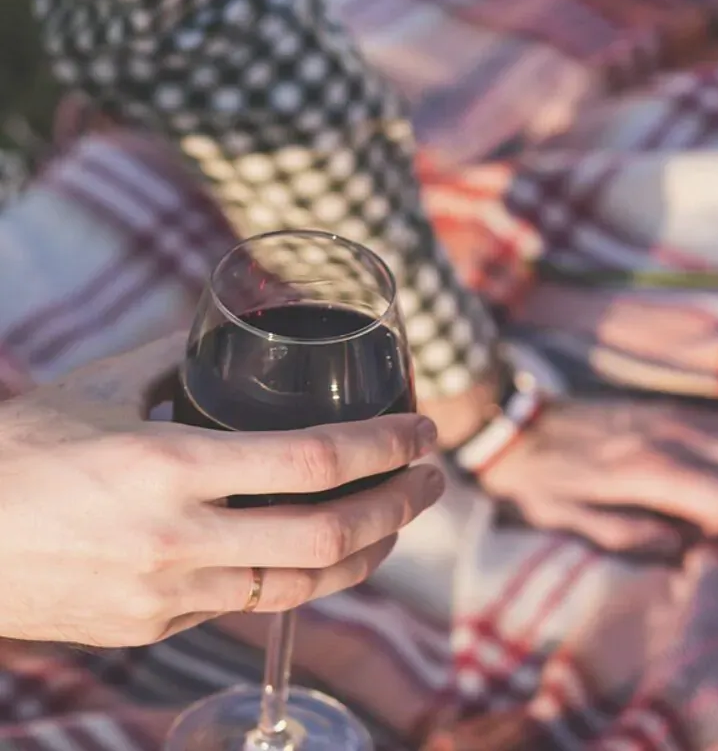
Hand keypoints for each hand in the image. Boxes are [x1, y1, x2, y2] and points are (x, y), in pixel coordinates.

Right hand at [0, 334, 445, 646]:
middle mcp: (174, 538)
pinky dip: (302, 577)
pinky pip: (250, 604)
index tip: (424, 431)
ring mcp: (165, 594)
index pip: (314, 461)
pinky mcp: (152, 628)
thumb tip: (236, 331)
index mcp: (166, 466)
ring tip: (398, 519)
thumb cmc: (16, 452)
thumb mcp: (95, 388)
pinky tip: (325, 552)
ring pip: (303, 585)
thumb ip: (174, 360)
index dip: (386, 447)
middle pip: (330, 536)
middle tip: (433, 479)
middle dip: (401, 506)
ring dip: (367, 552)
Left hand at [477, 397, 717, 555]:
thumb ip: (629, 537)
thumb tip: (683, 550)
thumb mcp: (570, 524)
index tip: (703, 542)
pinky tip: (717, 472)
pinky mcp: (675, 407)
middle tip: (717, 524)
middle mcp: (676, 436)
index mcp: (652, 471)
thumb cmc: (540, 485)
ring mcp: (679, 416)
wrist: (516, 427)